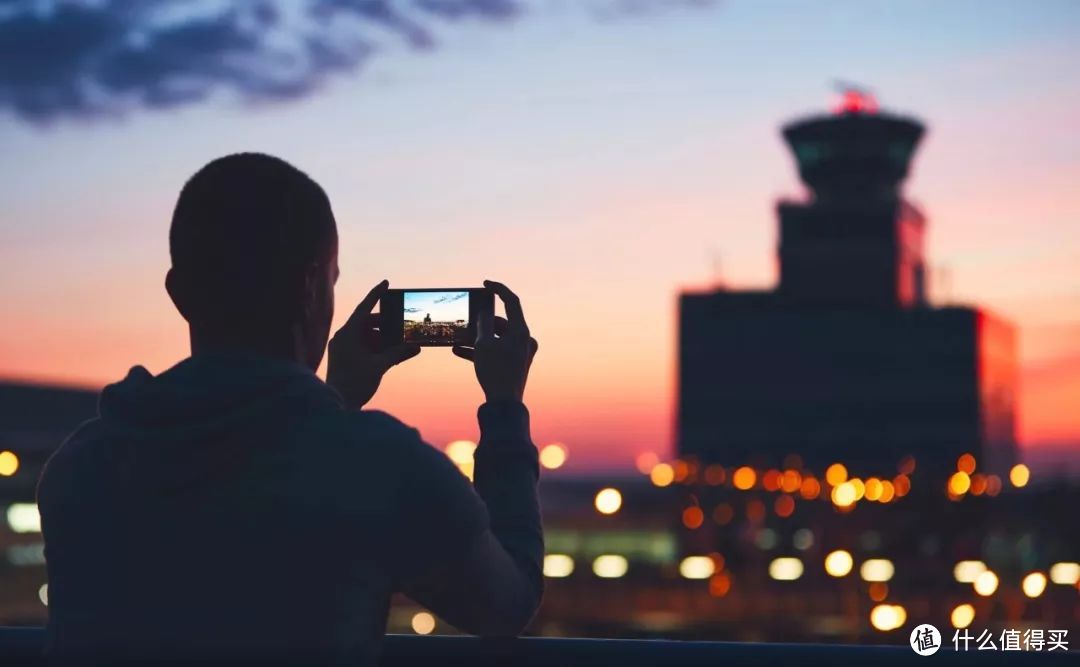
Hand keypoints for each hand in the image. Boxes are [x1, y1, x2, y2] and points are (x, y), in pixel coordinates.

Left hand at [327, 280, 420, 408]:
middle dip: (386, 326)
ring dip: (384, 340)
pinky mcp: (346, 358)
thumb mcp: (379, 366)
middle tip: (402, 328)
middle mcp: (343, 338)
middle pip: (368, 324)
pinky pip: (364, 347)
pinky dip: (378, 349)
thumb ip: (398, 353)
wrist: (338, 406)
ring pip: (367, 336)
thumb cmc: (354, 384)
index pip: (364, 308)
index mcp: (347, 334)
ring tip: (401, 346)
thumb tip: (416, 346)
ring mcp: (343, 348)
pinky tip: (393, 355)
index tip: (386, 283)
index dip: (376, 294)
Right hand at [452, 280, 537, 402]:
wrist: (504, 405)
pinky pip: (496, 350)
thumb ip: (483, 323)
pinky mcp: (514, 363)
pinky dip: (480, 349)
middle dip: (481, 322)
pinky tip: (458, 350)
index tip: (485, 283)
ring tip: (458, 337)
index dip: (498, 289)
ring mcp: (520, 352)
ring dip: (477, 337)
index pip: (511, 301)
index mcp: (521, 331)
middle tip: (465, 321)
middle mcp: (524, 340)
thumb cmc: (495, 372)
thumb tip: (483, 313)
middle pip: (501, 322)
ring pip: (496, 337)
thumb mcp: (484, 344)